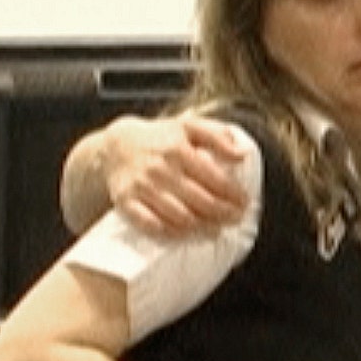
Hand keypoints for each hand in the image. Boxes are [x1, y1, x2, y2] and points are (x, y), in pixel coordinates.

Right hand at [104, 115, 248, 234]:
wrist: (116, 145)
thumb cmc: (159, 137)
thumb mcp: (190, 126)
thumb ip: (218, 136)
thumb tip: (242, 153)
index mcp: (179, 151)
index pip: (215, 179)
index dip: (234, 195)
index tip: (245, 202)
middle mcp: (161, 170)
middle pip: (201, 201)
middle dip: (224, 214)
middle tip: (236, 218)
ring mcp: (142, 187)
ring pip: (179, 216)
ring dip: (202, 226)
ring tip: (217, 229)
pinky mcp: (125, 201)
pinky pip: (149, 223)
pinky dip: (169, 232)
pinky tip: (184, 233)